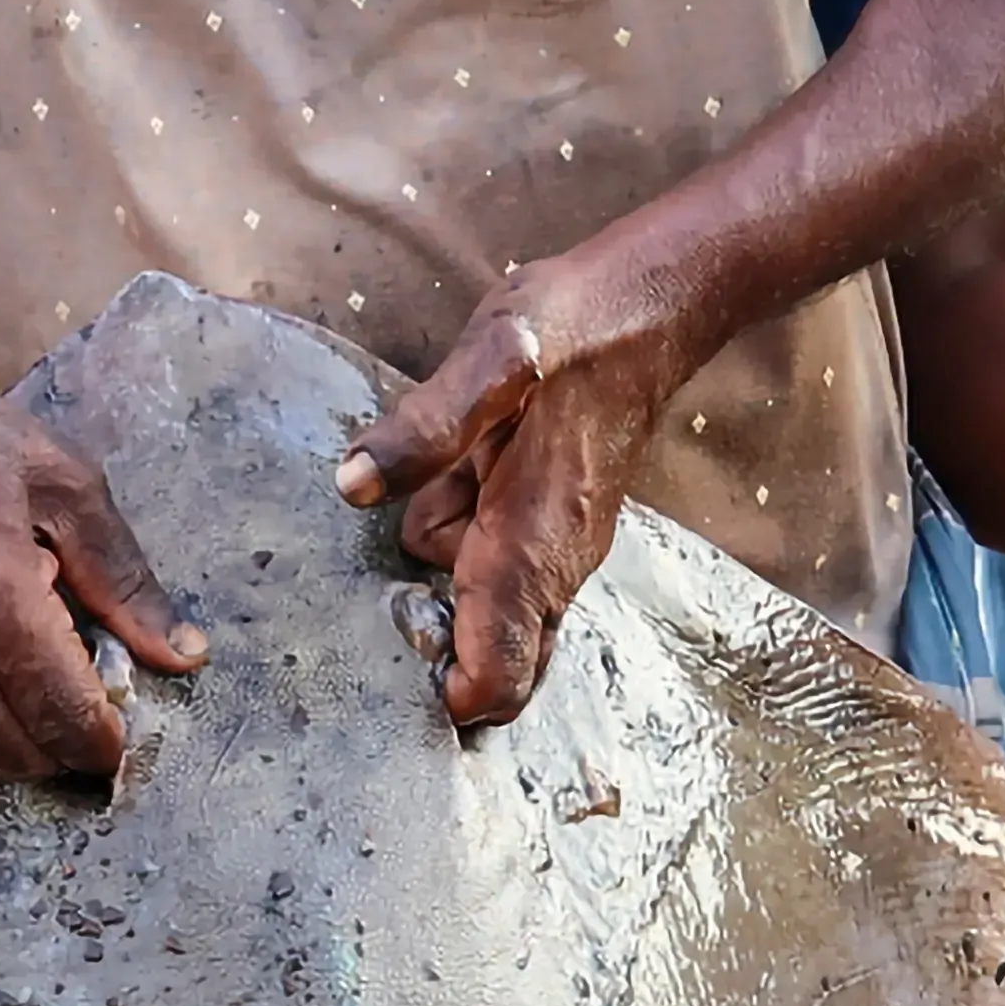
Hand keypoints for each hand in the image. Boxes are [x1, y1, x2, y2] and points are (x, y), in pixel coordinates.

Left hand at [335, 237, 701, 724]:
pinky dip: (473, 541)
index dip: (450, 693)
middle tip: (399, 569)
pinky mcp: (558, 533)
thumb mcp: (491, 356)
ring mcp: (563, 553)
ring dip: (450, 565)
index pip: (500, 670)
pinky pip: (501, 570)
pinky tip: (468, 472)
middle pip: (496, 660)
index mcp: (533, 539)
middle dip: (442, 641)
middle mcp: (556, 564)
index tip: (395, 673)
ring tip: (455, 473)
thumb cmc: (572, 331)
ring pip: (487, 604)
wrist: (650, 312)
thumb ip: (425, 427)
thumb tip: (355, 488)